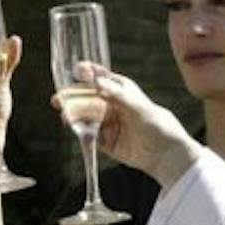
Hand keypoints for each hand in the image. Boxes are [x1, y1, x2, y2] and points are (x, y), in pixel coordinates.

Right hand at [74, 67, 200, 185]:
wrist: (165, 154)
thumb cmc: (157, 124)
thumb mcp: (138, 106)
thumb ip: (117, 94)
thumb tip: (97, 81)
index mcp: (121, 90)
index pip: (100, 78)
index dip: (87, 73)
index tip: (76, 69)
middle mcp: (112, 105)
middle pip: (88, 99)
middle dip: (73, 99)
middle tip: (58, 100)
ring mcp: (108, 123)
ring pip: (86, 118)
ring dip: (75, 117)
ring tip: (65, 118)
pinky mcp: (106, 142)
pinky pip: (90, 137)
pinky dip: (83, 135)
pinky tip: (77, 133)